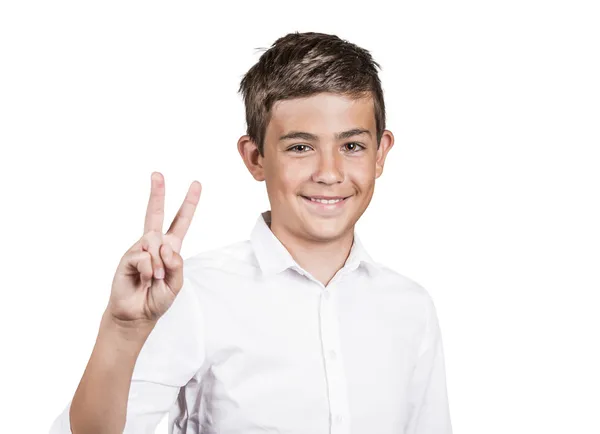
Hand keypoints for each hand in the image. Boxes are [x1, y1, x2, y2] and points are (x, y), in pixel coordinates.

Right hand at [106, 172, 200, 326]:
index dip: (189, 203)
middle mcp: (154, 244)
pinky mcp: (128, 257)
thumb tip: (165, 245)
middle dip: (157, 193)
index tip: (196, 184)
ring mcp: (139, 249)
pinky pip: (143, 256)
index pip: (181, 221)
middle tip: (157, 174)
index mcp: (170, 247)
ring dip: (159, 264)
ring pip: (154, 243)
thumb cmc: (157, 298)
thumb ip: (176, 264)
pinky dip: (149, 269)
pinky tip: (145, 278)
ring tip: (155, 279)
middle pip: (156, 214)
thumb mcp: (176, 283)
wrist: (137, 314)